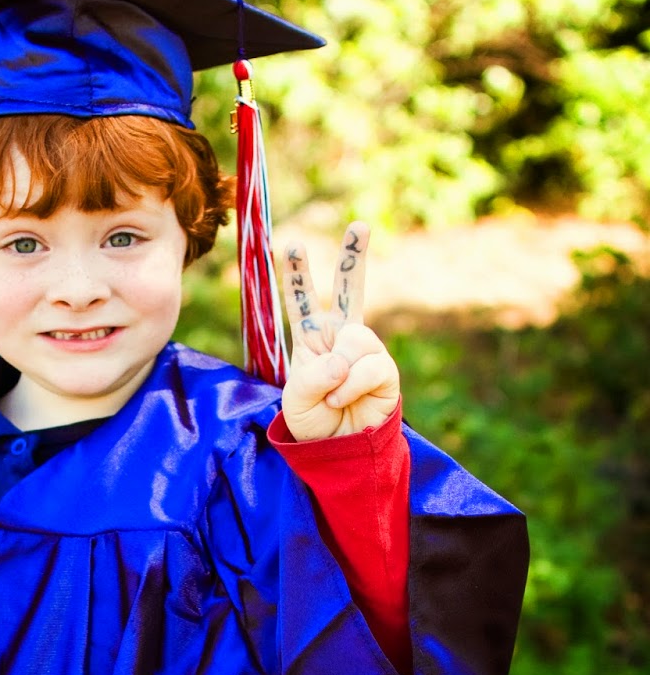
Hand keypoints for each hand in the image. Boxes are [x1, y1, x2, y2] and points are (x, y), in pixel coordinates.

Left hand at [280, 222, 399, 440]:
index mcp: (313, 337)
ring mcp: (366, 351)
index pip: (303, 301)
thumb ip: (312, 376)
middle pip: (352, 288)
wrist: (340, 449)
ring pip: (356, 339)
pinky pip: (369, 366)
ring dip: (339, 371)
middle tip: (360, 225)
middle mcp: (342, 337)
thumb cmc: (313, 422)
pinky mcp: (385, 370)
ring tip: (331, 396)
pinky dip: (351, 386)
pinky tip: (343, 400)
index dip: (297, 275)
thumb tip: (343, 359)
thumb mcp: (296, 399)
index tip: (289, 245)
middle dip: (354, 256)